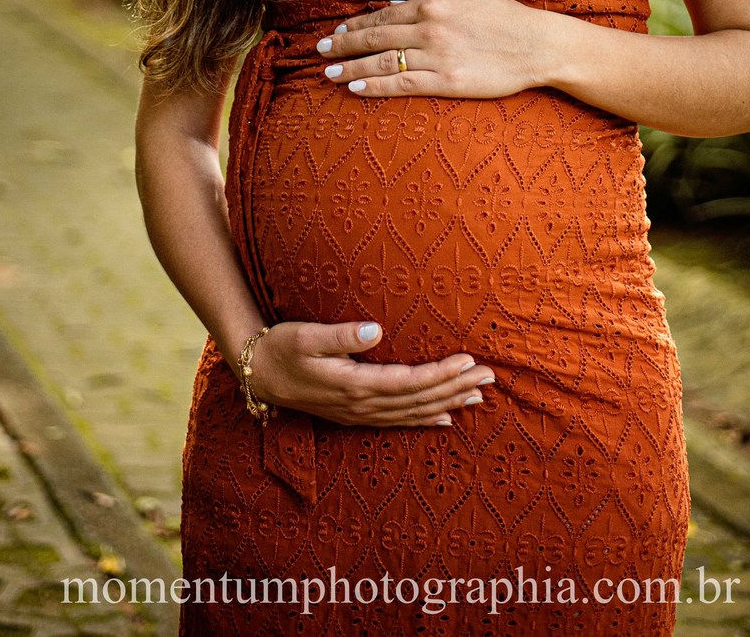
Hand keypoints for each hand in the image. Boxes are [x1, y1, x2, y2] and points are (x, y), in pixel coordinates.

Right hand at [249, 319, 496, 427]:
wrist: (259, 374)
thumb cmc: (282, 347)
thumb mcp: (306, 335)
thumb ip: (341, 335)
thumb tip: (376, 330)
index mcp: (354, 385)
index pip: (409, 382)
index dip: (441, 374)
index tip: (469, 362)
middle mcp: (362, 405)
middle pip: (419, 399)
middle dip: (456, 388)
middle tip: (490, 378)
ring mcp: (360, 413)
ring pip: (414, 412)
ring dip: (448, 403)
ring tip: (479, 396)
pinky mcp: (356, 414)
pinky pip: (399, 421)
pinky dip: (426, 419)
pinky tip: (446, 418)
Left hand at [316, 0, 541, 98]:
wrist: (537, 45)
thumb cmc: (503, 18)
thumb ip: (428, 1)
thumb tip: (396, 6)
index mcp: (433, 4)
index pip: (383, 15)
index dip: (356, 25)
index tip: (336, 32)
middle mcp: (429, 29)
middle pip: (375, 37)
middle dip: (342, 44)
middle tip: (319, 52)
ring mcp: (436, 57)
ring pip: (382, 61)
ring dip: (350, 66)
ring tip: (329, 73)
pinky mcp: (446, 83)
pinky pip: (402, 84)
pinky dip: (374, 85)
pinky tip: (355, 87)